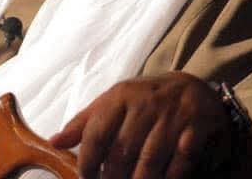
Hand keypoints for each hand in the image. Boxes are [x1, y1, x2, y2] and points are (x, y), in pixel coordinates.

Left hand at [49, 71, 235, 178]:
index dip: (87, 164)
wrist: (194, 87)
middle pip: (121, 153)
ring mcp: (173, 115)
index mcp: (122, 95)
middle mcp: (146, 102)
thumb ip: (86, 121)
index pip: (96, 133)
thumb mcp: (116, 101)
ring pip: (148, 163)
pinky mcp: (196, 127)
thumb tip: (55, 142)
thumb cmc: (147, 99)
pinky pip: (179, 164)